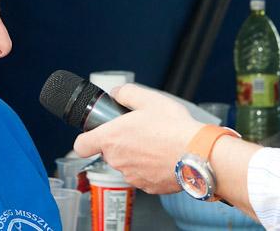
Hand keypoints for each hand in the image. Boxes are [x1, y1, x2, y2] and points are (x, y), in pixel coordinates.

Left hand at [73, 84, 202, 192]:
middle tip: (139, 131)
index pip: (81, 145)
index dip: (87, 138)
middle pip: (108, 152)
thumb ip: (126, 93)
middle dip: (120, 142)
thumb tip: (116, 94)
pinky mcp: (148, 187)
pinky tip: (164, 157)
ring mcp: (132, 176)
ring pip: (126, 164)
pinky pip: (143, 175)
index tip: (96, 133)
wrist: (197, 154)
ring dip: (135, 155)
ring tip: (156, 143)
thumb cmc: (173, 127)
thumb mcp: (148, 98)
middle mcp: (117, 160)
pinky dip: (150, 168)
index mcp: (111, 138)